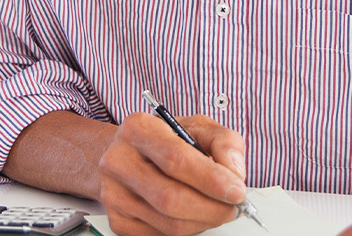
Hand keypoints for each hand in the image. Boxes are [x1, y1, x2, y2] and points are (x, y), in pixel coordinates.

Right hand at [97, 112, 247, 235]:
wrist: (128, 154)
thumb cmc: (165, 140)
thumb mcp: (198, 127)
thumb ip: (224, 142)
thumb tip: (234, 173)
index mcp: (138, 129)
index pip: (176, 159)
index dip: (212, 180)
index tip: (237, 191)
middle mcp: (119, 160)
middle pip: (170, 198)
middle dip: (212, 208)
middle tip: (233, 207)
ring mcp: (114, 193)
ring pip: (169, 223)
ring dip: (203, 221)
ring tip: (217, 209)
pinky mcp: (118, 219)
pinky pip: (160, 235)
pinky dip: (187, 229)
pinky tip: (194, 214)